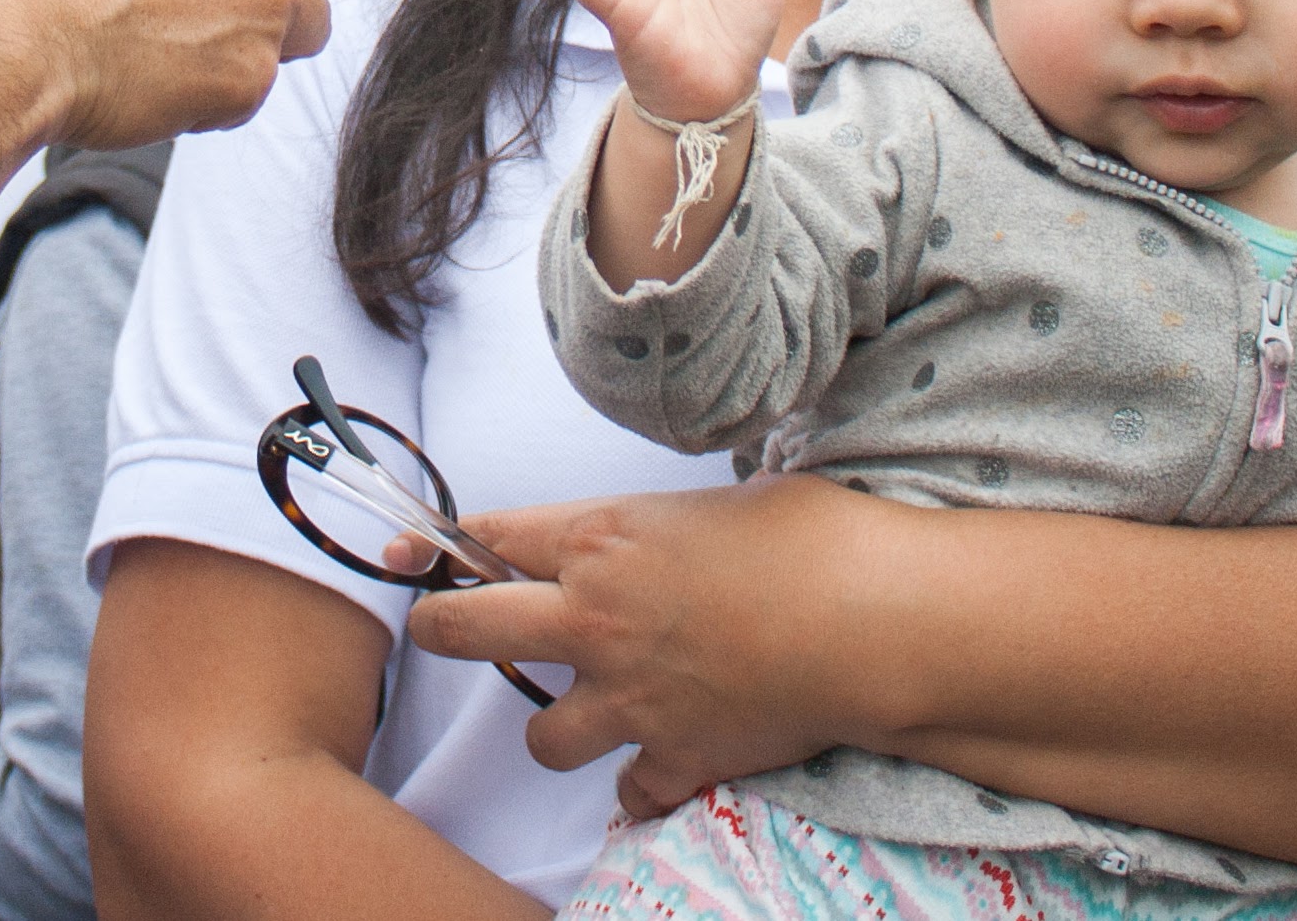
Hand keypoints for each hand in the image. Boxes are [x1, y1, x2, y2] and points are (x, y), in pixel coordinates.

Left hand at [408, 480, 851, 819]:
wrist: (873, 619)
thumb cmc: (808, 535)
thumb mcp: (707, 501)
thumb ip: (644, 526)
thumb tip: (631, 537)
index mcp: (599, 541)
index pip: (485, 537)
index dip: (450, 543)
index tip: (422, 550)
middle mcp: (593, 621)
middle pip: (462, 629)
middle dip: (437, 626)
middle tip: (436, 627)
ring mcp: (628, 701)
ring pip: (541, 735)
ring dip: (559, 724)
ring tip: (590, 710)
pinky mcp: (674, 758)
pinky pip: (628, 794)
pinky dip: (642, 785)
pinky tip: (663, 763)